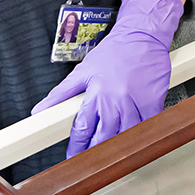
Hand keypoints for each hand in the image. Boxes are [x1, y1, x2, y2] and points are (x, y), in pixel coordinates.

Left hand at [32, 0, 181, 156]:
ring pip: (126, 136)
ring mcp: (136, 103)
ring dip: (118, 146)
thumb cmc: (115, 50)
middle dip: (95, 151)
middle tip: (90, 160)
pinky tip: (135, 139)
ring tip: (112, 154)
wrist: (143, 35)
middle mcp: (116, 101)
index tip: (73, 155)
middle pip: (104, 137)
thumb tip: (40, 109)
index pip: (82, 129)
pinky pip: (147, 126)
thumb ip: (61, 93)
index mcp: (97, 94)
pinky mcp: (154, 102)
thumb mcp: (84, 70)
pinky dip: (141, 134)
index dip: (76, 146)